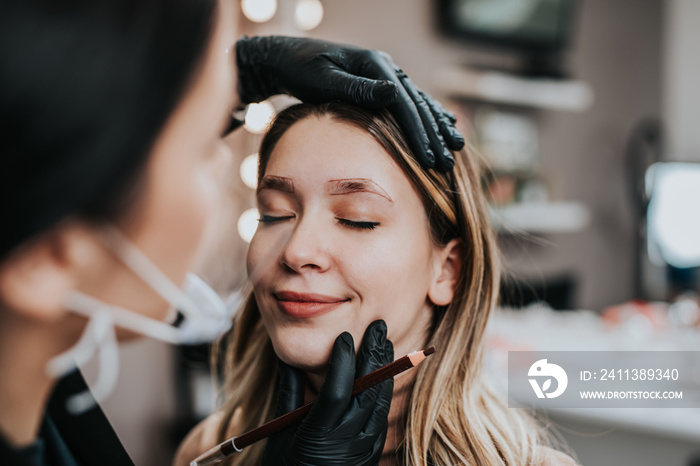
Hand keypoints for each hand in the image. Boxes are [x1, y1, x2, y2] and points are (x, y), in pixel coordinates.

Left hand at [235, 36, 463, 170]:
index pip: (404, 103)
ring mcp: (384, 75)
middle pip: (417, 105)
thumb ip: (357, 88)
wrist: (287, 59)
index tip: (429, 157)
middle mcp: (385, 68)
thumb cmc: (300, 70)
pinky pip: (410, 101)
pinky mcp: (380, 84)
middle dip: (434, 136)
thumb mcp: (324, 79)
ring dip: (438, 126)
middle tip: (448, 163)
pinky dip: (428, 114)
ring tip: (456, 147)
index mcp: (374, 64)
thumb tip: (393, 93)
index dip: (418, 132)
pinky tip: (445, 124)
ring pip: (419, 103)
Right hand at [261, 320, 393, 465]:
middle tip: (378, 326)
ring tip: (385, 342)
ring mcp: (362, 451)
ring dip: (384, 369)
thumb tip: (287, 357)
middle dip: (373, 355)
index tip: (345, 336)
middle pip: (366, 391)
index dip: (343, 360)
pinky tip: (383, 373)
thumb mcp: (279, 434)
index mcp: (317, 438)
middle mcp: (345, 444)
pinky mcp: (371, 455)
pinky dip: (382, 391)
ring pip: (379, 402)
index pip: (338, 390)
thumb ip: (287, 393)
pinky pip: (381, 417)